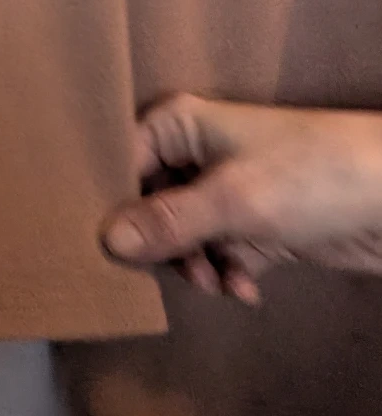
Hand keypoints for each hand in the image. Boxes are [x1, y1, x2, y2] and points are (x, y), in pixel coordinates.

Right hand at [104, 93, 381, 303]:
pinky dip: (227, 274)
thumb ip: (167, 223)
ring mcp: (225, 190)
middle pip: (147, 205)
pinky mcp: (254, 224)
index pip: (121, 162)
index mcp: (180, 125)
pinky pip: (217, 254)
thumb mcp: (232, 200)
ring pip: (181, 237)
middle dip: (162, 246)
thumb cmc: (311, 176)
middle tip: (184, 272)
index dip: (112, 205)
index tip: (104, 248)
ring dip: (197, 266)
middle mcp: (195, 153)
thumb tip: (104, 241)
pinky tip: (247, 289)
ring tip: (222, 282)